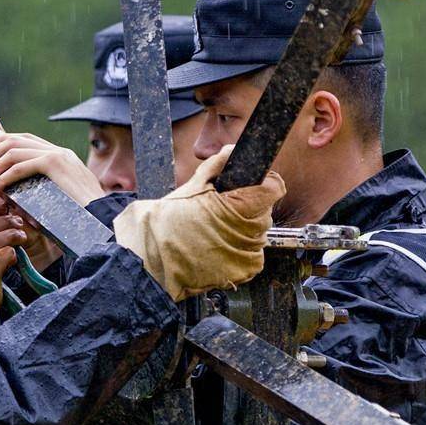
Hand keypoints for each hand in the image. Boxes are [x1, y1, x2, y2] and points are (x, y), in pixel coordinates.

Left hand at [0, 108, 81, 270]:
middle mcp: (58, 151)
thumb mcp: (58, 201)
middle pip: (15, 139)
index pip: (25, 140)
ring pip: (13, 151)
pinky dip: (2, 177)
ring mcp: (57, 155)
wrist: (101, 221)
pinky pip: (19, 166)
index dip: (2, 141)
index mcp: (60, 156)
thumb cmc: (81, 219)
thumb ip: (40, 193)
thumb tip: (16, 197)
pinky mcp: (54, 164)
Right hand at [110, 145, 284, 299]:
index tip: (251, 186)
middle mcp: (250, 231)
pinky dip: (239, 252)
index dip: (264, 183)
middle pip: (265, 212)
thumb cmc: (168, 222)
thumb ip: (216, 166)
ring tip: (215, 230)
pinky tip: (217, 247)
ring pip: (258, 235)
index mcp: (241, 206)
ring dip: (243, 230)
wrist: (151, 258)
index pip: (274, 188)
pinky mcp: (242, 273)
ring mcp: (247, 254)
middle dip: (249, 208)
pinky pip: (251, 257)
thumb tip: (230, 150)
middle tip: (222, 210)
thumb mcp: (192, 186)